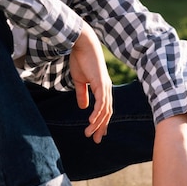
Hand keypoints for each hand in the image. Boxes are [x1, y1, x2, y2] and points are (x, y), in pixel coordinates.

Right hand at [69, 22, 112, 142]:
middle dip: (101, 127)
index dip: (101, 121)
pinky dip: (97, 113)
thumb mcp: (79, 80)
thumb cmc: (80, 59)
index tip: (96, 133)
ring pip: (104, 110)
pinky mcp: (101, 84)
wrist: (82, 45)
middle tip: (95, 140)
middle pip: (107, 113)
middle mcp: (106, 89)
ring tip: (88, 133)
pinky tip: (91, 121)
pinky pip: (101, 103)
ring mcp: (105, 86)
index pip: (104, 109)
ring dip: (96, 123)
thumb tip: (83, 107)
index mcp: (102, 88)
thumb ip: (82, 94)